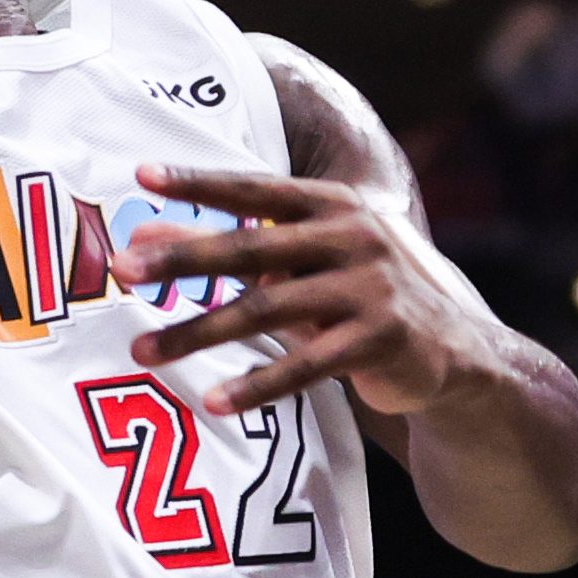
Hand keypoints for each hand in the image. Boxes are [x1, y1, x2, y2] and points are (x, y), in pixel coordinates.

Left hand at [115, 162, 509, 419]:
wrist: (454, 352)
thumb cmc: (357, 297)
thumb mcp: (299, 264)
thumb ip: (230, 246)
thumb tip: (143, 237)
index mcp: (331, 205)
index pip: (254, 187)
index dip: (199, 181)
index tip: (141, 176)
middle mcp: (353, 237)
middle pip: (250, 246)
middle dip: (182, 258)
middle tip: (122, 269)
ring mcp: (370, 288)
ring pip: (266, 310)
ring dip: (198, 333)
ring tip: (143, 352)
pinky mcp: (380, 341)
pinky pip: (305, 367)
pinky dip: (257, 385)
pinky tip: (216, 401)